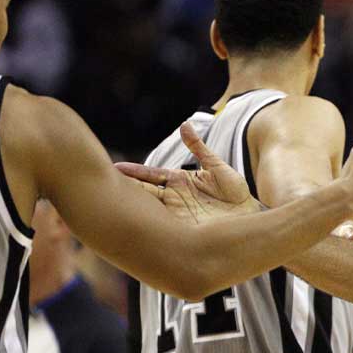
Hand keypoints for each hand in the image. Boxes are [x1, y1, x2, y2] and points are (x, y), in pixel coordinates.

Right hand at [115, 122, 257, 222]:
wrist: (251, 215)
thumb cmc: (236, 194)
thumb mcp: (218, 167)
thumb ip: (200, 149)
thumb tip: (184, 125)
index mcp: (180, 182)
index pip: (150, 175)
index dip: (133, 173)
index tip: (114, 168)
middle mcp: (174, 198)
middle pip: (144, 192)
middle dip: (124, 189)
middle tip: (101, 185)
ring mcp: (177, 213)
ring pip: (149, 208)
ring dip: (132, 206)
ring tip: (110, 204)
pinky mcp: (184, 227)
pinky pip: (163, 224)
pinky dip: (149, 223)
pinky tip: (134, 222)